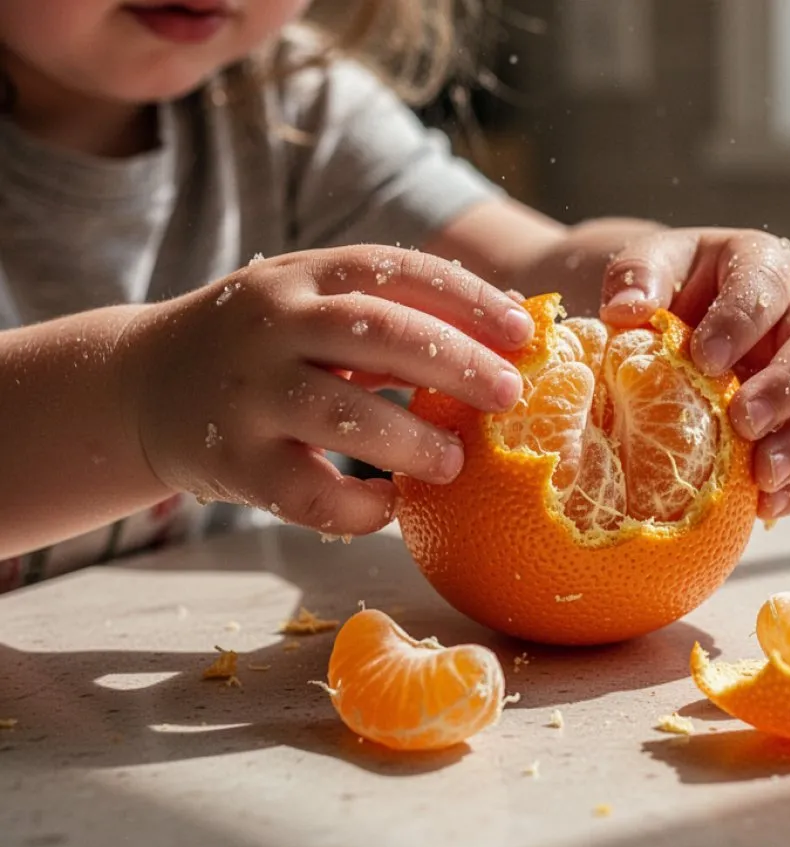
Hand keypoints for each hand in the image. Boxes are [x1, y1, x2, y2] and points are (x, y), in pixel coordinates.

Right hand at [123, 246, 533, 534]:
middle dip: (455, 364)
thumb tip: (505, 341)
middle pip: (376, 333)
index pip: (396, 269)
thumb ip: (391, 319)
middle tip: (509, 396)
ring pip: (341, 415)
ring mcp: (247, 392)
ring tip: (454, 463)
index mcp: (305, 276)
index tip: (523, 330)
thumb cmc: (262, 348)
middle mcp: (272, 324)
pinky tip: (390, 508)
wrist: (141, 383)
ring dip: (410, 443)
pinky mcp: (231, 460)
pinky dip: (359, 509)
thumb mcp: (312, 308)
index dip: (467, 298)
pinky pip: (307, 494)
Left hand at [599, 229, 789, 519]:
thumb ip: (637, 276)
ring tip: (763, 476)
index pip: (767, 288)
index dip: (740, 323)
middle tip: (744, 421)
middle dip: (789, 388)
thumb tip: (627, 309)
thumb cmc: (660, 291)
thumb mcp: (646, 267)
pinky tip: (766, 506)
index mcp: (766, 269)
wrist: (668, 326)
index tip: (704, 360)